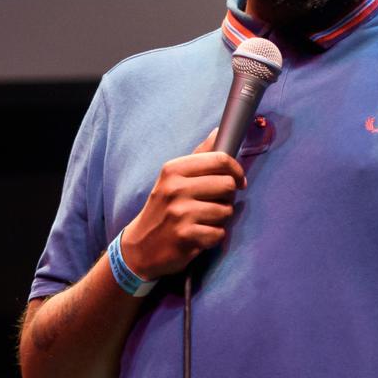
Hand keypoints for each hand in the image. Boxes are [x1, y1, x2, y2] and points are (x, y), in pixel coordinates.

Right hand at [118, 128, 245, 280]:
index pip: (220, 159)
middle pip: (228, 185)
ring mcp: (180, 213)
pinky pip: (219, 233)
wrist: (140, 247)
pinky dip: (213, 237)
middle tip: (214, 204)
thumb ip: (200, 155)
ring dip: (220, 219)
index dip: (236, 170)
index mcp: (173, 169)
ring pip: (226, 210)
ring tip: (203, 220)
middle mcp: (175, 188)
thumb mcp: (174, 177)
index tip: (237, 180)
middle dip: (227, 197)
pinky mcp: (185, 236)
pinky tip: (199, 236)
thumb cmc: (163, 208)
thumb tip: (220, 131)